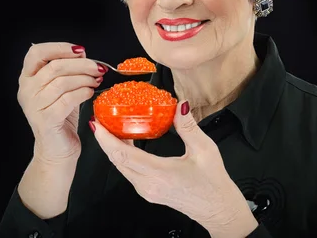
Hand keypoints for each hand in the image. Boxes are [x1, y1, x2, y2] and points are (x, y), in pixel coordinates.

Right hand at [18, 42, 105, 162]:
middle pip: (54, 66)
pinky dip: (83, 92)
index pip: (37, 52)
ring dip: (84, 78)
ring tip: (96, 80)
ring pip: (62, 81)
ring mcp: (34, 105)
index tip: (80, 50)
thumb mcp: (62, 89)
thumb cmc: (60, 117)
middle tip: (98, 68)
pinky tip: (90, 92)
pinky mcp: (46, 119)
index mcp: (27, 78)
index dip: (59, 47)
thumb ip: (67, 71)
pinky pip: (68, 99)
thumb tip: (82, 54)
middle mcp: (26, 90)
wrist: (57, 150)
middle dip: (81, 64)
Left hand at [91, 100, 257, 235]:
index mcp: (160, 174)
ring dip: (113, 146)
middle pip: (116, 160)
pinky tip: (127, 141)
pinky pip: (128, 171)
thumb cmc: (213, 185)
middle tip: (101, 119)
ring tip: (111, 126)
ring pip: (120, 166)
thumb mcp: (205, 150)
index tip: (97, 123)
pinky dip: (123, 154)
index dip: (106, 138)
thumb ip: (188, 127)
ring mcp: (146, 190)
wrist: (219, 210)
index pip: (123, 154)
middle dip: (104, 139)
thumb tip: (179, 105)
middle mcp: (148, 185)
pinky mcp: (148, 191)